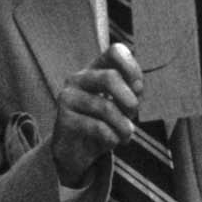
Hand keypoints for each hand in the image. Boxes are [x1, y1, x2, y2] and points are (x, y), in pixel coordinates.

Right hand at [51, 42, 146, 185]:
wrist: (76, 151)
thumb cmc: (103, 123)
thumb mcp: (122, 105)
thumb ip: (132, 92)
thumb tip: (136, 87)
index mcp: (95, 69)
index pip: (115, 51)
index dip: (132, 68)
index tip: (138, 88)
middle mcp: (79, 78)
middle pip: (110, 77)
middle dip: (129, 100)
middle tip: (133, 115)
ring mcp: (68, 97)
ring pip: (105, 107)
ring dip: (123, 126)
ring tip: (126, 135)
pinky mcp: (63, 119)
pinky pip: (97, 127)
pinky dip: (112, 137)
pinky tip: (112, 141)